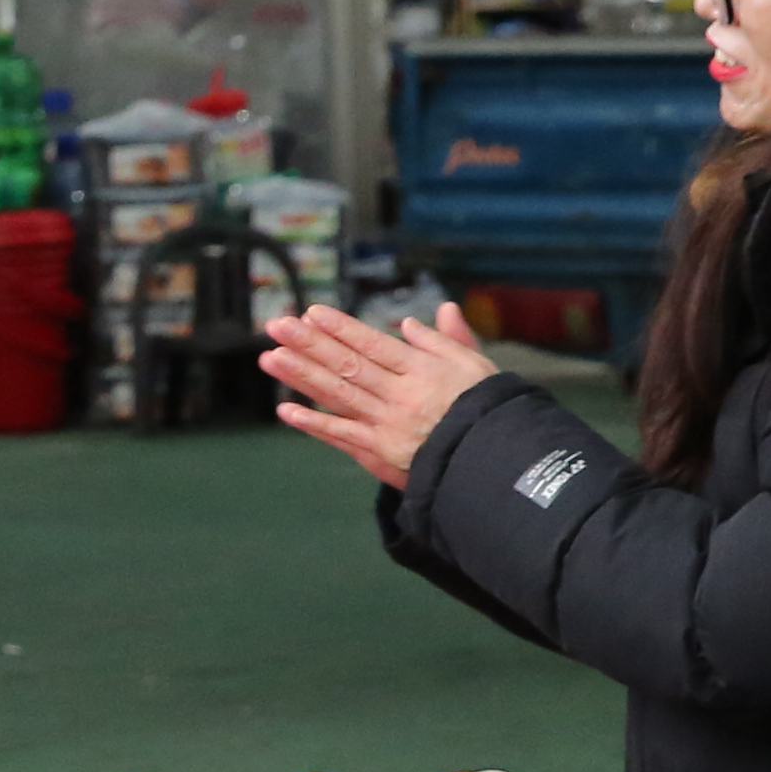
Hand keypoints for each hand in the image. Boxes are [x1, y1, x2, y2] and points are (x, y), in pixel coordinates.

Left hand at [268, 298, 503, 487]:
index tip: (313, 312)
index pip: (373, 344)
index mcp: (422, 369)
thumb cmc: (489, 408)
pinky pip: (344, 435)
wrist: (499, 459)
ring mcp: (389, 422)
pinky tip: (286, 410)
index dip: (342, 328)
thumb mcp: (475, 366)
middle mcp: (401, 393)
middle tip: (278, 325)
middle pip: (348, 364)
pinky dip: (315, 423)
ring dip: (303, 375)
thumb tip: (412, 321)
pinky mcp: (383, 450)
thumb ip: (444, 341)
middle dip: (310, 343)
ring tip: (271, 357)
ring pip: (340, 394)